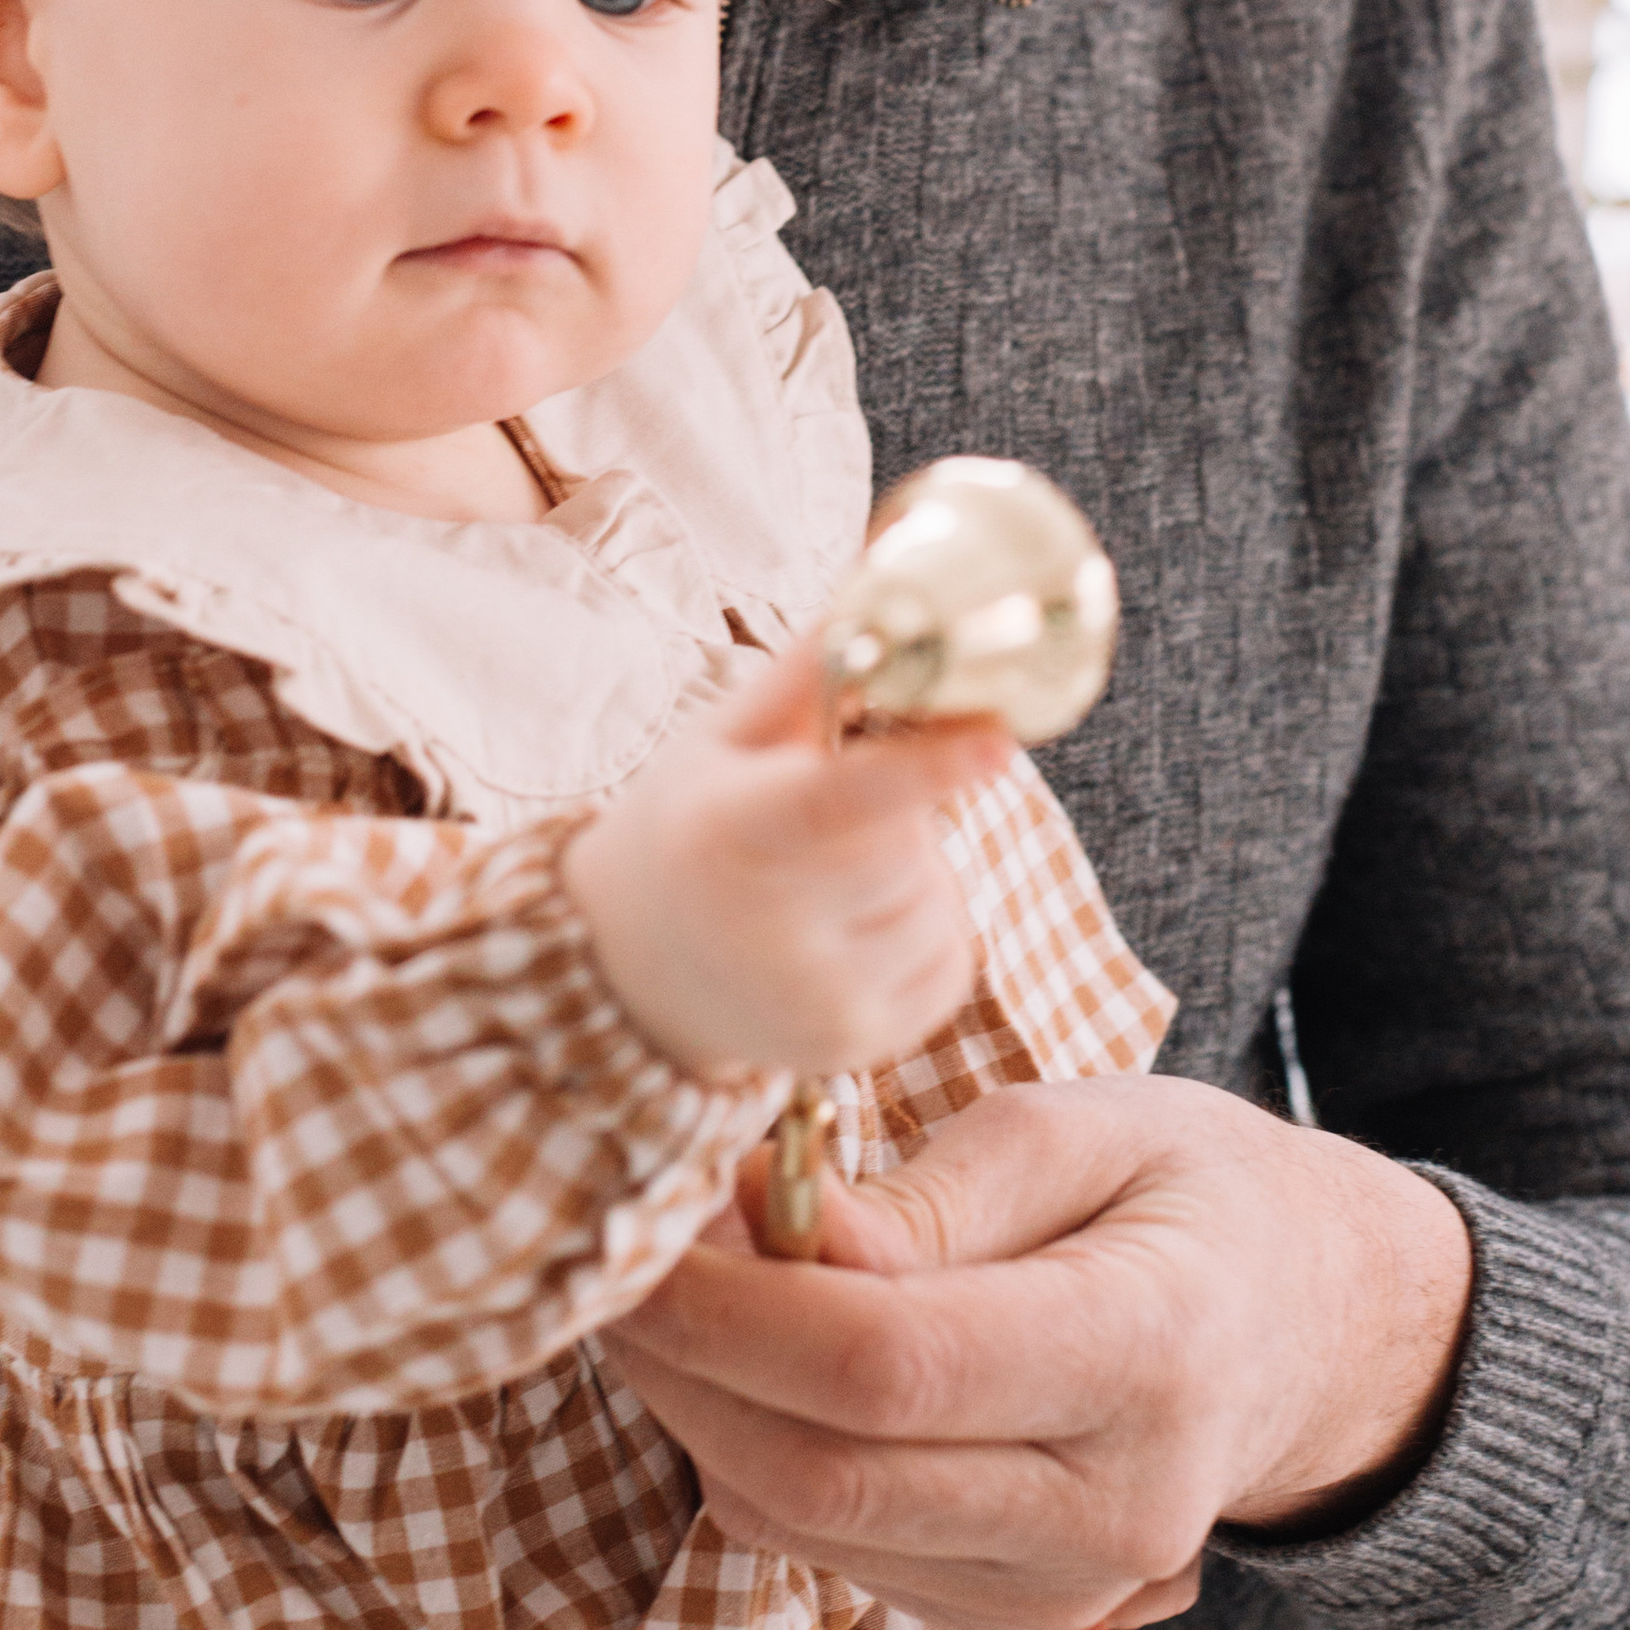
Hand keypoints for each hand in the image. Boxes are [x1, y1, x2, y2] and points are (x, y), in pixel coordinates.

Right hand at [563, 639, 1009, 1082]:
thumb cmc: (693, 823)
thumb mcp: (728, 738)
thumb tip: (896, 580)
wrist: (630, 970)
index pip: (840, 801)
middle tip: (836, 813)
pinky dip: (927, 930)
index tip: (998, 739)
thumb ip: (814, 669)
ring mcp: (812, 1001)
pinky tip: (857, 927)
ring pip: (939, 901)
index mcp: (729, 832)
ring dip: (915, 872)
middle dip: (902, 812)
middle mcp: (767, 931)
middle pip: (907, 843)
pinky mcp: (853, 1048)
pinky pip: (951, 961)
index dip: (924, 769)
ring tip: (834, 878)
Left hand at [606, 1073, 1474, 1629]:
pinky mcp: (1014, 1621)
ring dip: (705, 1419)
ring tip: (681, 1292)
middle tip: (618, 1263)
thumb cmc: (1191, 1192)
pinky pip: (835, 1559)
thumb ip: (935, 1191)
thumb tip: (778, 1227)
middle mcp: (1113, 1508)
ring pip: (810, 1534)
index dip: (733, 1310)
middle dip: (685, 1372)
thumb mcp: (1088, 1126)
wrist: (1308, 1329)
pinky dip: (759, 1461)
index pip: (892, 1365)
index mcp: (1149, 1351)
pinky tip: (751, 1363)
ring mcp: (1066, 1589)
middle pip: (829, 1476)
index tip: (637, 1237)